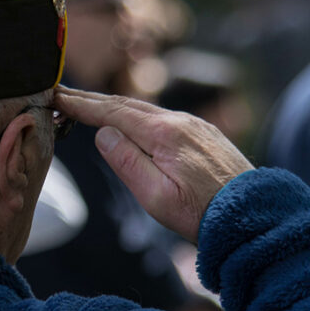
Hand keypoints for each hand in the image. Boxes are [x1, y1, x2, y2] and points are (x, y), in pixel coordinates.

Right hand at [54, 86, 253, 242]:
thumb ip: (127, 162)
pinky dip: (137, 115)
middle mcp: (180, 121)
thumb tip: (103, 133)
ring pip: (146, 110)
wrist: (254, 217)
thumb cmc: (202, 214)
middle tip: (62, 94)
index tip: (56, 96)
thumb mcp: (156, 197)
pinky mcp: (204, 135)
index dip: (81, 105)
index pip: (112, 112)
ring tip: (89, 106)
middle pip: (127, 105)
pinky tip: (130, 121)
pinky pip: (162, 117)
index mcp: (165, 134)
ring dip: (114, 106)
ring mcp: (195, 126)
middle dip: (92, 100)